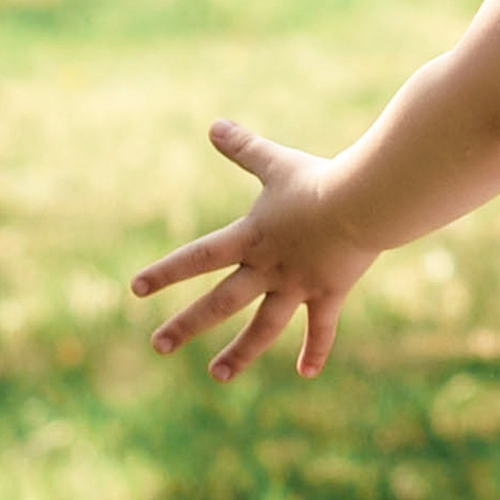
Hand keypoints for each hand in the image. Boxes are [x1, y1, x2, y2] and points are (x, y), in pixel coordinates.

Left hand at [131, 119, 379, 381]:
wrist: (364, 202)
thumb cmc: (320, 179)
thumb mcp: (278, 162)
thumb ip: (245, 148)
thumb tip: (213, 124)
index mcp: (251, 238)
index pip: (199, 256)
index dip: (166, 272)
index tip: (135, 290)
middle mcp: (269, 268)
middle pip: (221, 302)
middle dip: (187, 324)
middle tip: (157, 345)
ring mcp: (298, 285)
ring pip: (263, 327)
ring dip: (240, 352)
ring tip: (217, 375)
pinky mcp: (329, 293)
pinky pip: (321, 328)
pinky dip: (315, 350)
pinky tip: (306, 374)